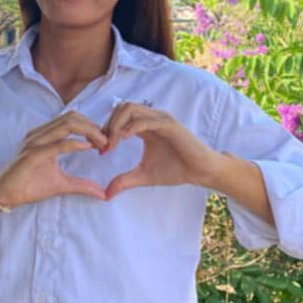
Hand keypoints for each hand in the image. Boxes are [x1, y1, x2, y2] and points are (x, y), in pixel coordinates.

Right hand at [0, 111, 109, 207]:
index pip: (73, 120)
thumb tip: (102, 193)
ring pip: (66, 124)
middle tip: (107, 141)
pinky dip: (74, 144)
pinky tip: (87, 148)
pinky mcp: (32, 154)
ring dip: (88, 131)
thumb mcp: (62, 184)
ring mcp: (35, 142)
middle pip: (72, 117)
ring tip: (101, 143)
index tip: (105, 141)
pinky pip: (56, 144)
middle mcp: (40, 134)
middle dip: (93, 126)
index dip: (92, 126)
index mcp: (46, 135)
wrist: (5, 194)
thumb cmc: (29, 185)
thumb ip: (82, 185)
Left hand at [101, 102, 222, 199]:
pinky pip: (145, 121)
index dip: (106, 130)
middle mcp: (152, 119)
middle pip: (121, 108)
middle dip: (108, 124)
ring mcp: (160, 120)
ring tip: (111, 143)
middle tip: (103, 146)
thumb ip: (124, 181)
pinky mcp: (169, 125)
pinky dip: (131, 127)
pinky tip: (123, 139)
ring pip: (130, 109)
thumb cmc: (176, 170)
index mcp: (145, 126)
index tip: (102, 151)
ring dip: (116, 124)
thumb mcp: (144, 176)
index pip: (119, 117)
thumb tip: (106, 195)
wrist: (200, 171)